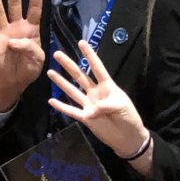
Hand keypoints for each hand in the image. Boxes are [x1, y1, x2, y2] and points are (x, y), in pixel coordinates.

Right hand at [48, 40, 147, 157]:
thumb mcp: (122, 106)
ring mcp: (89, 105)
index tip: (82, 42)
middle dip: (69, 65)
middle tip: (57, 54)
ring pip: (72, 91)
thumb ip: (107, 105)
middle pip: (80, 76)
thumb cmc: (129, 118)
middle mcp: (95, 93)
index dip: (90, 55)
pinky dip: (61, 106)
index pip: (97, 68)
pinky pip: (71, 111)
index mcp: (107, 86)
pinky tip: (51, 101)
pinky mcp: (85, 118)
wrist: (128, 137)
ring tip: (50, 72)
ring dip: (61, 82)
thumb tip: (91, 110)